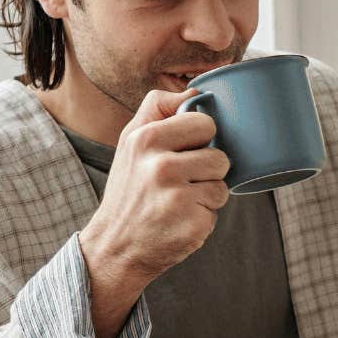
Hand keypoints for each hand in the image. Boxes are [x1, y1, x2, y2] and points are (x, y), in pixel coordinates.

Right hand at [80, 89, 229, 337]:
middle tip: (182, 181)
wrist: (115, 245)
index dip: (202, 138)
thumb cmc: (129, 189)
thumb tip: (195, 91)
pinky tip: (180, 220)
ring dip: (208, 194)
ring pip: (222, 184)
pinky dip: (204, 216)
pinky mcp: (191, 223)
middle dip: (208, 168)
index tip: (184, 151)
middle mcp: (160, 166)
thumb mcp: (130, 142)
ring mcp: (176, 196)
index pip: (205, 122)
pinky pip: (218, 210)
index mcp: (145, 139)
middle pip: (220, 155)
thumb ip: (158, 109)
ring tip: (180, 201)